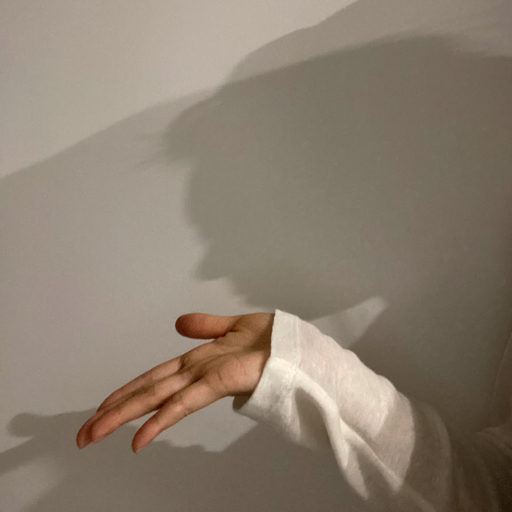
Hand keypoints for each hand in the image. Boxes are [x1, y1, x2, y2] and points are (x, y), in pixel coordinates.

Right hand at [76, 312, 273, 452]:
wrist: (301, 343)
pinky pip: (186, 400)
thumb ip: (206, 326)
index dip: (127, 392)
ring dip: (124, 417)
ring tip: (94, 433)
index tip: (102, 408)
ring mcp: (207, 378)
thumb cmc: (273, 339)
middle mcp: (196, 373)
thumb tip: (178, 323)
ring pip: (158, 399)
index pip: (155, 378)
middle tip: (83, 434)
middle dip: (114, 412)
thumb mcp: (234, 325)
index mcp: (198, 362)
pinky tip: (140, 438)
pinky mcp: (222, 381)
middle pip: (148, 392)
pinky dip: (161, 420)